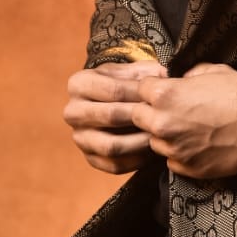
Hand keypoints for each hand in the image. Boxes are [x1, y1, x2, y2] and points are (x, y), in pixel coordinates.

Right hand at [63, 60, 167, 174]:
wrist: (113, 106)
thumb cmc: (125, 84)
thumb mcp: (131, 72)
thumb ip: (146, 72)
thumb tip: (162, 75)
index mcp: (78, 84)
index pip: (113, 90)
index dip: (141, 94)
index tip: (163, 97)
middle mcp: (72, 112)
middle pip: (110, 116)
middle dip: (140, 117)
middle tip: (164, 117)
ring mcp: (79, 138)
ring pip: (111, 146)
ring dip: (139, 142)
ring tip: (159, 135)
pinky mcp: (90, 158)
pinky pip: (115, 165)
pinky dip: (137, 159)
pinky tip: (152, 150)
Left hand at [126, 63, 236, 180]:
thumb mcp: (211, 70)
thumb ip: (186, 75)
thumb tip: (179, 80)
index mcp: (164, 94)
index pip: (139, 90)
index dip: (151, 90)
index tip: (162, 92)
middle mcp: (163, 123)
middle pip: (137, 118)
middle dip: (151, 113)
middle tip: (173, 112)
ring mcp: (174, 149)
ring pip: (154, 142)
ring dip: (165, 136)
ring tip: (189, 130)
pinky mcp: (187, 168)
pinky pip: (171, 161)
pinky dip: (180, 154)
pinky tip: (198, 145)